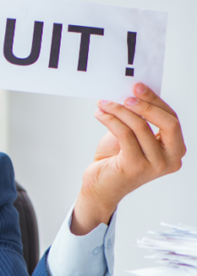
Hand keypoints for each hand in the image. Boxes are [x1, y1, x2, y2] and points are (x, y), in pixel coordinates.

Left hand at [71, 82, 185, 234]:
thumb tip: (131, 94)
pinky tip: (100, 114)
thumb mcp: (132, 137)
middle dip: (146, 104)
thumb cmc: (116, 161)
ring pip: (141, 126)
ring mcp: (155, 165)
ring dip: (119, 110)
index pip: (171, 119)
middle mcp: (171, 159)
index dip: (156, 101)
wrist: (100, 188)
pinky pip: (124, 134)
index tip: (137, 87)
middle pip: (167, 122)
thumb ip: (138, 120)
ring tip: (104, 103)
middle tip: (126, 94)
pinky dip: (111, 120)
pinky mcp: (135, 166)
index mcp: (175, 150)